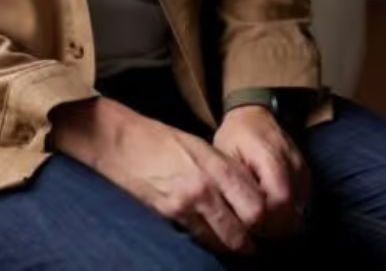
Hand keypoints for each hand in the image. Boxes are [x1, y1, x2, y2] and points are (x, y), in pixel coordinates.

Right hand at [49, 97, 265, 255]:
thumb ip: (225, 170)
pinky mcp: (169, 215)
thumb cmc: (161, 139)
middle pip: (243, 233)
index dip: (265, 221)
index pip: (257, 207)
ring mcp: (186, 204)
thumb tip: (249, 195)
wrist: (121, 141)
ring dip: (228, 245)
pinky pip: (197, 238)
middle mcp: (206, 188)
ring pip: (221, 241)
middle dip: (249, 241)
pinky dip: (206, 241)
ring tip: (231, 243)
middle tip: (251, 242)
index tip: (264, 224)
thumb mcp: (200, 146)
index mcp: (217, 166)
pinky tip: (207, 236)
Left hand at [213, 105, 309, 238]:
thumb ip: (235, 183)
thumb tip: (237, 214)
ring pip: (300, 210)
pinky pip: (303, 202)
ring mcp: (303, 169)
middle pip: (293, 211)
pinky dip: (289, 212)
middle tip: (254, 231)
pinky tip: (272, 212)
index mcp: (270, 156)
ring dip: (283, 222)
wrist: (254, 115)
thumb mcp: (225, 155)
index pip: (279, 200)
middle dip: (274, 226)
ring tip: (261, 222)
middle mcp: (293, 163)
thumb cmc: (235, 135)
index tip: (248, 224)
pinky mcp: (307, 174)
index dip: (265, 219)